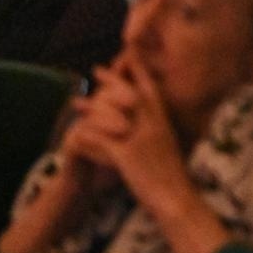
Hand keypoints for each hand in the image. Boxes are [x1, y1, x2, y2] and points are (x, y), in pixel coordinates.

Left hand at [62, 54, 183, 200]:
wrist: (177, 198)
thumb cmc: (173, 175)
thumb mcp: (167, 147)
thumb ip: (157, 132)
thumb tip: (151, 121)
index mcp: (163, 123)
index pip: (151, 89)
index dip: (139, 71)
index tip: (130, 54)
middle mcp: (154, 126)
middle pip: (130, 95)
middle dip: (113, 81)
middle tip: (97, 69)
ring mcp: (141, 141)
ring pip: (112, 116)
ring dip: (92, 107)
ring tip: (75, 101)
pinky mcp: (128, 158)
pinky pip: (102, 143)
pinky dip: (88, 138)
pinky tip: (75, 135)